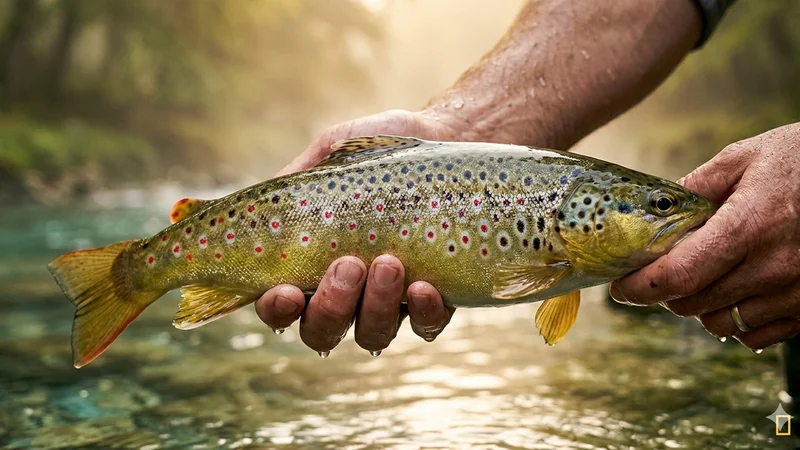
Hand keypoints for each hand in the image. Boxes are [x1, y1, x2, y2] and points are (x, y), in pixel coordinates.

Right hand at [255, 109, 457, 353]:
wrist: (443, 136)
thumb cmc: (379, 152)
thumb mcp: (329, 153)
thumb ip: (296, 177)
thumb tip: (270, 198)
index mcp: (311, 265)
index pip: (280, 305)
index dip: (276, 310)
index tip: (286, 291)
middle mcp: (347, 293)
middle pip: (322, 331)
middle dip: (331, 306)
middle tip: (348, 264)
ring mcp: (390, 302)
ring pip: (373, 335)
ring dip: (376, 308)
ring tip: (389, 263)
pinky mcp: (434, 300)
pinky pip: (426, 325)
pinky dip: (423, 313)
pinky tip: (424, 286)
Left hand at [610, 122, 799, 350]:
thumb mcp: (744, 158)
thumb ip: (695, 186)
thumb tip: (654, 208)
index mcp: (747, 226)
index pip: (677, 276)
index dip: (639, 288)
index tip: (621, 287)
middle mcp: (771, 267)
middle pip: (691, 304)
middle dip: (665, 292)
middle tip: (662, 272)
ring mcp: (795, 292)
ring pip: (720, 324)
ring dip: (700, 307)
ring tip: (704, 278)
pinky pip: (757, 336)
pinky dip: (737, 322)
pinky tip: (736, 293)